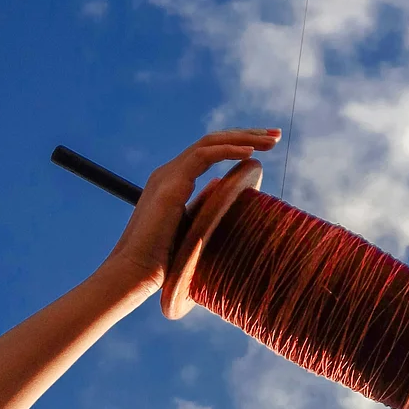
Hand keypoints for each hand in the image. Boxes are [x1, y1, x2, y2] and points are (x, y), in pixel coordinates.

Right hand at [100, 128, 281, 295]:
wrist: (133, 273)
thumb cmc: (162, 262)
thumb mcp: (190, 229)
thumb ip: (205, 209)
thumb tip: (226, 197)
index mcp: (174, 181)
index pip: (210, 151)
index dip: (238, 144)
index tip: (266, 147)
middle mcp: (170, 172)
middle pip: (213, 140)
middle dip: (247, 134)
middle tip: (275, 135)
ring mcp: (168, 175)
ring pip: (211, 142)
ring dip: (244, 138)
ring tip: (271, 141)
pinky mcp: (171, 184)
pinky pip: (204, 155)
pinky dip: (229, 150)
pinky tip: (251, 153)